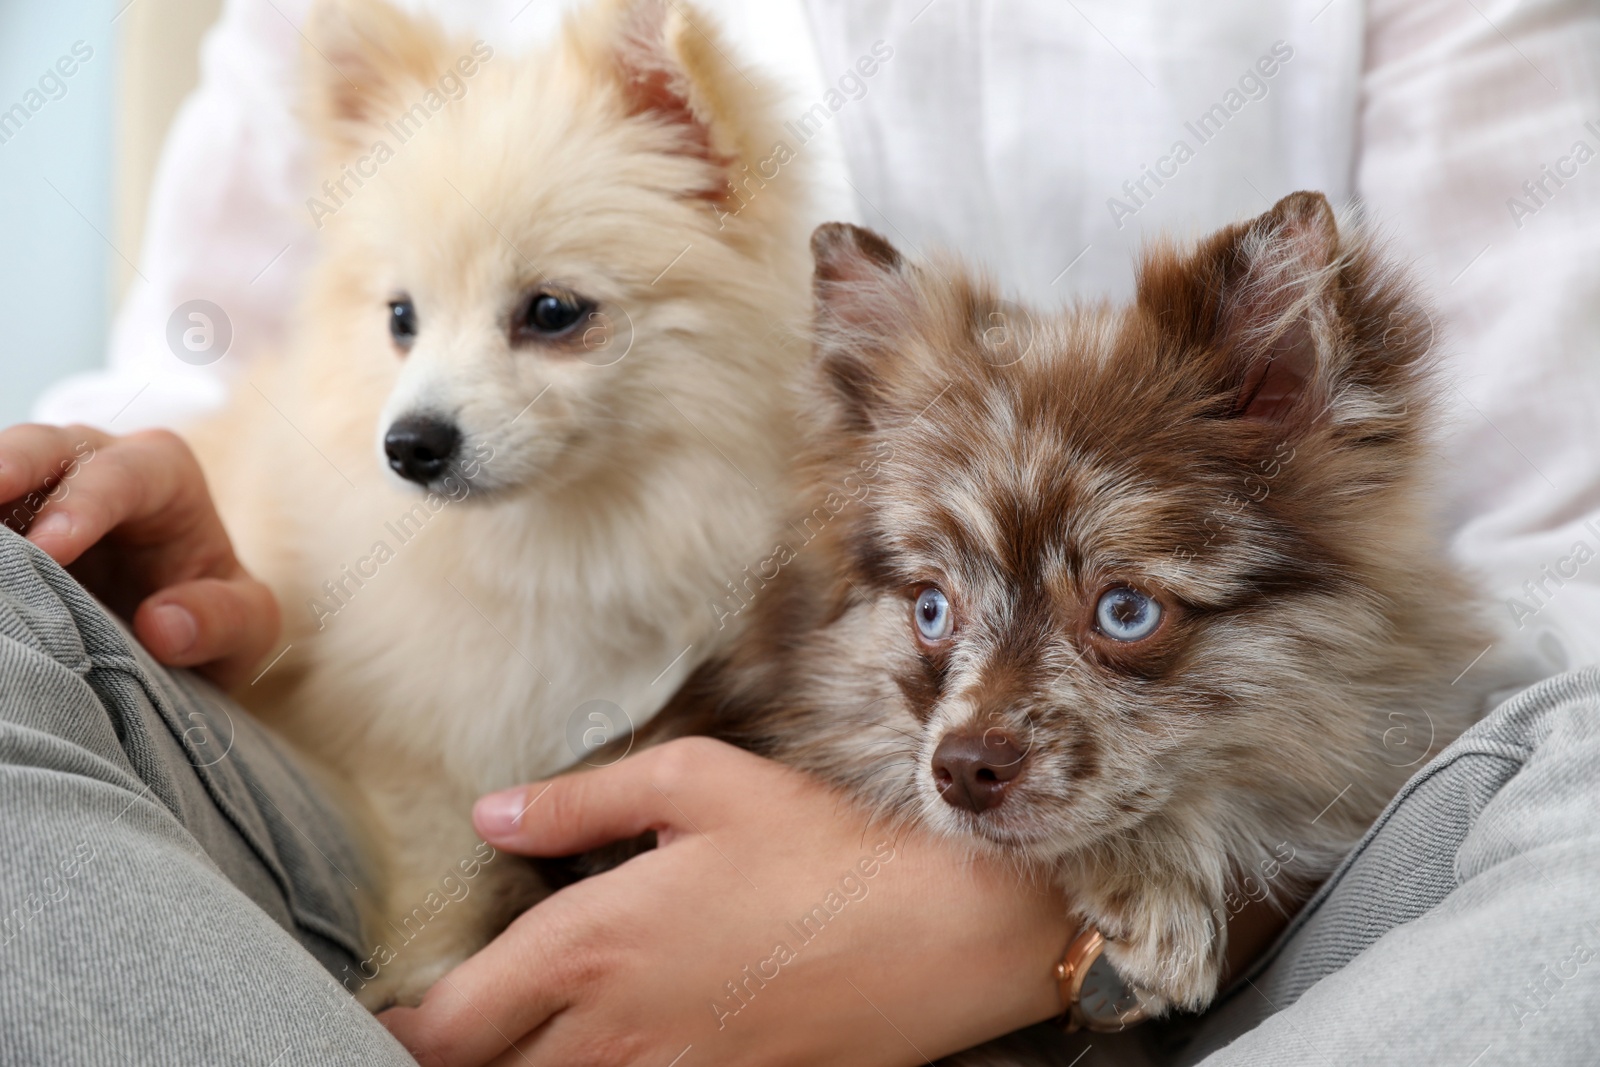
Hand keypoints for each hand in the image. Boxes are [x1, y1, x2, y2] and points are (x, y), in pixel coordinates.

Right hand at [0, 423, 279, 687]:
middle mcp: (91, 465)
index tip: (51, 547)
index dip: (84, 504)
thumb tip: (164, 624)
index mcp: (161, 473)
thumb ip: (224, 620)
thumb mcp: (248, 628)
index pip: (124, 474)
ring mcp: (31, 490)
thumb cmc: (213, 615)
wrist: (174, 638)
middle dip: (3, 468)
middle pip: (41, 448)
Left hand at [380, 738, 1075, 1066]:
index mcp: (592, 945)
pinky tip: (613, 1047)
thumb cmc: (821, 846)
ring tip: (526, 1033)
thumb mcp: (698, 782)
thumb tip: (494, 813)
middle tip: (453, 1024)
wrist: (942, 930)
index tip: (390, 1015)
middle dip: (450, 1056)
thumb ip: (580, 802)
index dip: (399, 1031)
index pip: (448, 1025)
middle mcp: (615, 1033)